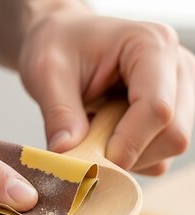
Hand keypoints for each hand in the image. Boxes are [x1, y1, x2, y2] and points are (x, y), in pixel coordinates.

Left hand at [19, 5, 194, 174]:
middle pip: (172, 135)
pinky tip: (107, 137)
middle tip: (88, 147)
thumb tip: (66, 154)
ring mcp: (176, 93)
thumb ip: (59, 113)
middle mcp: (174, 69)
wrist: (65, 43)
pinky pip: (159, 154)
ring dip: (129, 157)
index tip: (94, 162)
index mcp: (150, 46)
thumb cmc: (60, 47)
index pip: (156, 108)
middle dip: (128, 154)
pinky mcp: (168, 114)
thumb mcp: (47, 73)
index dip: (127, 144)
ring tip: (95, 133)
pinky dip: (131, 157)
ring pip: (168, 149)